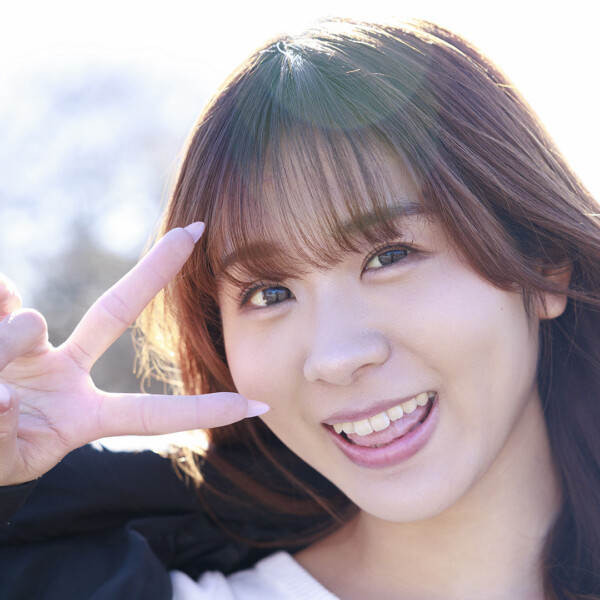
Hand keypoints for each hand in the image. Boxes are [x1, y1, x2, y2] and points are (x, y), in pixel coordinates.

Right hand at [0, 223, 267, 485]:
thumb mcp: (5, 458)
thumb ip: (5, 431)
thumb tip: (11, 381)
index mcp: (84, 417)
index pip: (151, 413)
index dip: (201, 410)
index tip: (258, 405)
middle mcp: (66, 375)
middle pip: (114, 312)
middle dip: (153, 273)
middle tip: (195, 230)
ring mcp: (28, 350)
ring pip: (29, 326)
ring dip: (5, 349)